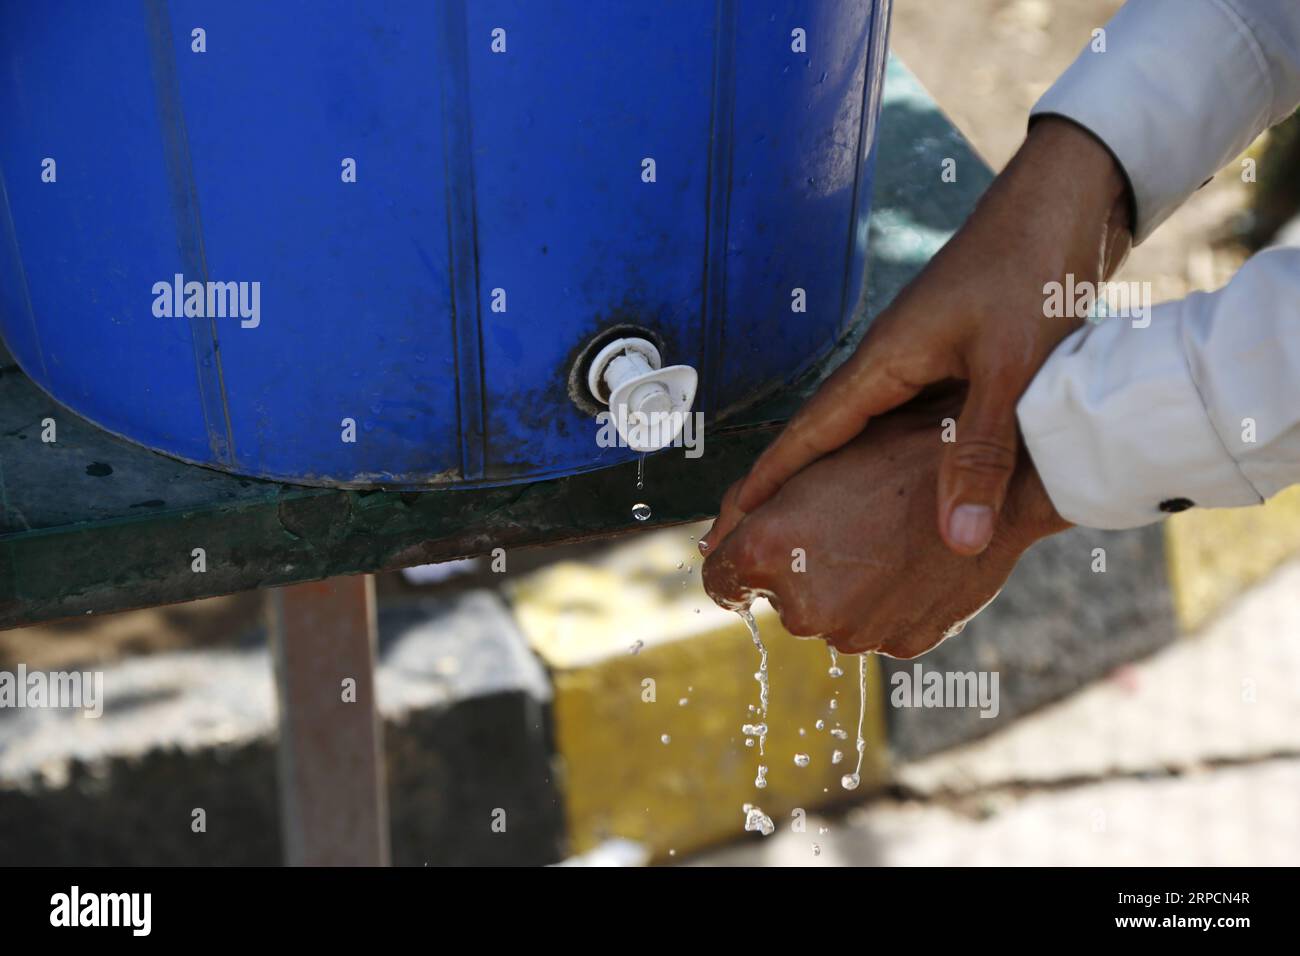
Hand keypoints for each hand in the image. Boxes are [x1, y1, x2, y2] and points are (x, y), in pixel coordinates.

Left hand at [701, 391, 1069, 657]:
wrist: (991, 477)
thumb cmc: (894, 454)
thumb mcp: (808, 461)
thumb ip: (743, 508)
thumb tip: (710, 549)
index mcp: (768, 552)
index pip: (721, 584)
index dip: (736, 566)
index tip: (757, 554)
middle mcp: (803, 606)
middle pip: (781, 600)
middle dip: (801, 570)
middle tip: (847, 524)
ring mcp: (854, 633)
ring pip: (831, 616)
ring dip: (846, 589)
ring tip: (885, 539)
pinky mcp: (899, 647)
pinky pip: (876, 629)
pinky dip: (886, 604)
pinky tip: (909, 563)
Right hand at [729, 117, 1130, 556]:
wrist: (1063, 203)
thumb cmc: (1031, 272)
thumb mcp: (1009, 370)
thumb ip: (982, 454)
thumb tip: (959, 540)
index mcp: (883, 362)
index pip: (808, 434)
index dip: (768, 480)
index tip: (730, 521)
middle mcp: (887, 363)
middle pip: (823, 435)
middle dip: (788, 485)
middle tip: (755, 533)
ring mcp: (917, 358)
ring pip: (865, 430)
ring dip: (837, 472)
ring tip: (814, 520)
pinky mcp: (948, 358)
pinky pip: (904, 420)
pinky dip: (890, 457)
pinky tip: (900, 483)